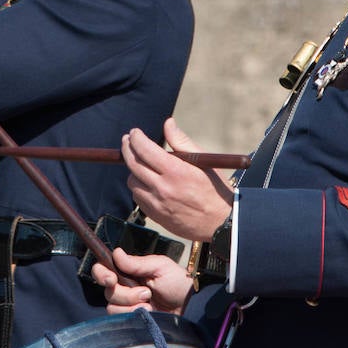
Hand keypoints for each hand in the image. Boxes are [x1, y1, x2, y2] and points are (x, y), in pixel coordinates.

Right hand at [91, 248, 191, 314]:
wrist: (190, 305)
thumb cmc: (178, 282)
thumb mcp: (160, 266)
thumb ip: (137, 262)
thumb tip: (116, 252)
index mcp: (128, 271)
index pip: (103, 269)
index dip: (101, 274)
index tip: (111, 279)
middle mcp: (124, 287)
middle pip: (107, 290)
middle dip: (125, 293)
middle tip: (146, 292)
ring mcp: (127, 304)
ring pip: (112, 305)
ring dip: (131, 304)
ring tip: (150, 302)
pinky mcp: (131, 318)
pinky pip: (120, 317)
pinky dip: (134, 314)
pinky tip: (149, 311)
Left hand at [124, 118, 234, 240]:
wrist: (221, 223)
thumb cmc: (215, 188)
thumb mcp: (204, 161)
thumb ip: (182, 141)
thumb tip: (168, 123)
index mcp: (176, 172)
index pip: (145, 150)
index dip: (136, 138)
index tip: (134, 132)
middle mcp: (163, 188)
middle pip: (133, 165)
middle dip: (127, 149)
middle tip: (128, 141)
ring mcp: (157, 204)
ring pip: (132, 182)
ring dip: (134, 171)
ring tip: (143, 165)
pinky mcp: (155, 216)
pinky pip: (138, 197)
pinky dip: (140, 187)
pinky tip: (149, 182)